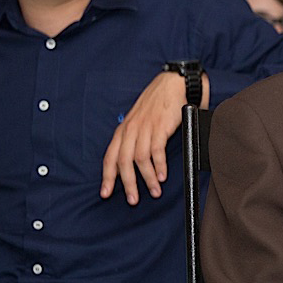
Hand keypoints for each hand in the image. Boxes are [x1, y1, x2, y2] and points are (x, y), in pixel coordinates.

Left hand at [100, 72, 187, 204]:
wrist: (176, 83)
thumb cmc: (162, 101)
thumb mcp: (143, 119)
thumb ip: (139, 136)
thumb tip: (139, 158)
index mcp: (124, 128)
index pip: (110, 156)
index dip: (107, 176)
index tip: (106, 192)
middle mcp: (131, 128)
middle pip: (123, 162)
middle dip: (127, 184)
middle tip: (132, 199)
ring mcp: (145, 127)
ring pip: (139, 159)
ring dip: (146, 178)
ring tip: (154, 191)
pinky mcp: (160, 126)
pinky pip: (156, 151)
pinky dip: (159, 166)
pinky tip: (161, 176)